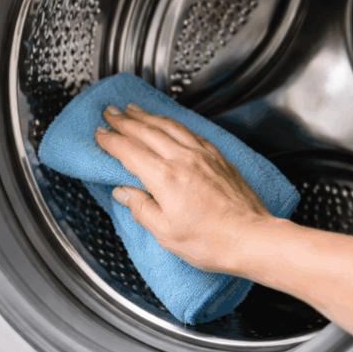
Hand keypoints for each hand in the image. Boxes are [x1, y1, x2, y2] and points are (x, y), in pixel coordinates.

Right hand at [95, 103, 278, 274]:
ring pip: (170, 127)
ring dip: (149, 117)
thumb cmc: (212, 241)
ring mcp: (203, 156)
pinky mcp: (218, 158)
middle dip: (125, 120)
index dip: (112, 140)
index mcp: (165, 178)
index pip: (130, 151)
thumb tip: (124, 193)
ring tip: (135, 110)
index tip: (100, 134)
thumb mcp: (165, 233)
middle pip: (147, 132)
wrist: (252, 238)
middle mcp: (183, 160)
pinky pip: (191, 132)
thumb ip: (141, 208)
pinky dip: (174, 124)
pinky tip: (170, 124)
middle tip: (111, 112)